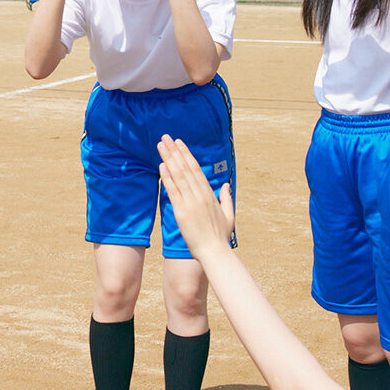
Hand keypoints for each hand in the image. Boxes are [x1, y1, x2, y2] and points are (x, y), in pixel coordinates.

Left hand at [156, 134, 235, 253]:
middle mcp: (200, 195)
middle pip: (185, 168)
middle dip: (175, 151)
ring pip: (178, 175)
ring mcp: (191, 202)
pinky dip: (167, 177)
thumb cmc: (221, 236)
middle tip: (165, 137)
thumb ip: (226, 198)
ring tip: (160, 145)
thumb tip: (225, 185)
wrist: (215, 252)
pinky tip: (161, 166)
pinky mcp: (182, 212)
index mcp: (210, 194)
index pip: (196, 169)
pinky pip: (173, 191)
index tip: (179, 143)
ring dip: (169, 158)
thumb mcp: (229, 215)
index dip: (186, 155)